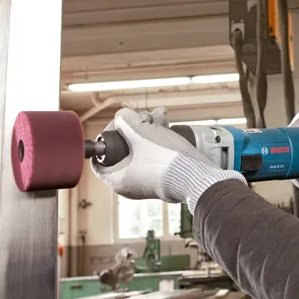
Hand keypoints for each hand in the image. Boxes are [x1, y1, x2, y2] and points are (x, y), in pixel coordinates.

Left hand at [90, 107, 245, 211]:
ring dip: (149, 128)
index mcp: (117, 179)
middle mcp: (130, 183)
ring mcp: (147, 180)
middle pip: (123, 149)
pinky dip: (158, 139)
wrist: (197, 175)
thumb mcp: (140, 133)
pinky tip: (166, 122)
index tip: (119, 124)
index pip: (100, 157)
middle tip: (144, 116)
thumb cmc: (165, 160)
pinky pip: (154, 155)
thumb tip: (121, 117)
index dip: (108, 135)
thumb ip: (125, 122)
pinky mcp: (163, 176)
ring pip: (142, 149)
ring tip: (160, 114)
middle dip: (134, 127)